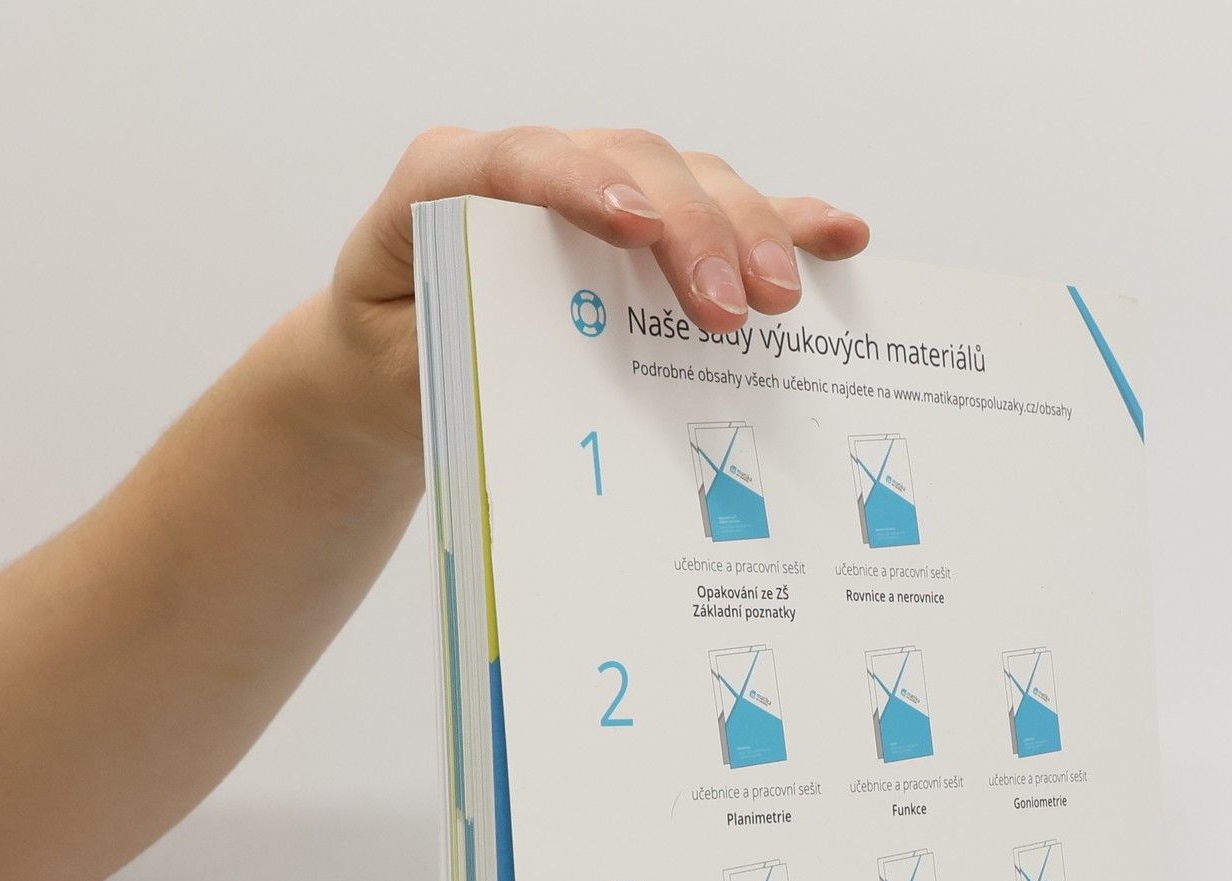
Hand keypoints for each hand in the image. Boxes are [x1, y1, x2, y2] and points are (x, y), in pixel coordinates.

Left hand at [313, 125, 869, 451]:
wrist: (392, 364)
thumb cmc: (396, 359)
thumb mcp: (399, 370)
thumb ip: (452, 353)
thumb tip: (532, 363)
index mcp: (446, 184)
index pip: (517, 159)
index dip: (584, 180)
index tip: (638, 226)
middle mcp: (532, 169)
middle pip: (630, 160)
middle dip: (691, 227)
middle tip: (730, 309)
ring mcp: (600, 192)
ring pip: (687, 177)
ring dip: (745, 230)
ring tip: (780, 300)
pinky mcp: (648, 231)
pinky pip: (723, 214)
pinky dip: (784, 223)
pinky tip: (839, 237)